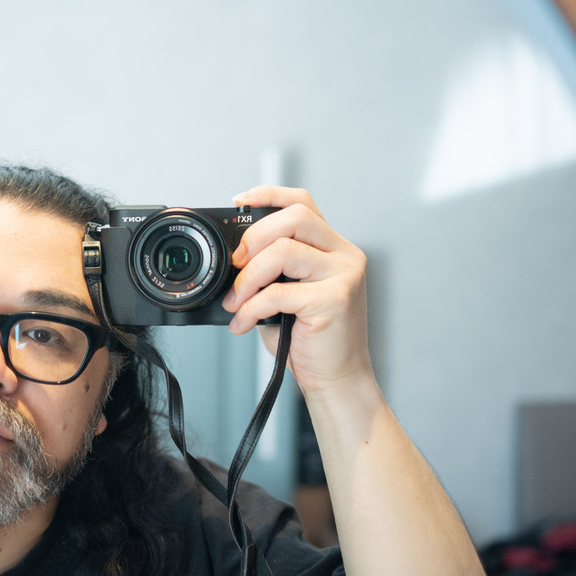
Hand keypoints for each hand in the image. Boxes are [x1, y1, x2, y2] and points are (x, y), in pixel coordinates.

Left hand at [219, 186, 371, 394]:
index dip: (268, 194)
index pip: (302, 202)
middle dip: (254, 238)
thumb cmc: (308, 338)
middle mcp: (345, 255)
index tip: (238, 202)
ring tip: (235, 302)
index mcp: (333, 247)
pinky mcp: (336, 301)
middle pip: (294, 217)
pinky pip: (279, 292)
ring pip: (283, 250)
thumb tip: (231, 255)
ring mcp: (344, 276)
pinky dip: (250, 308)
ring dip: (247, 277)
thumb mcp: (288, 293)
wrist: (337, 380)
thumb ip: (271, 268)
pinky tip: (242, 324)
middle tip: (235, 266)